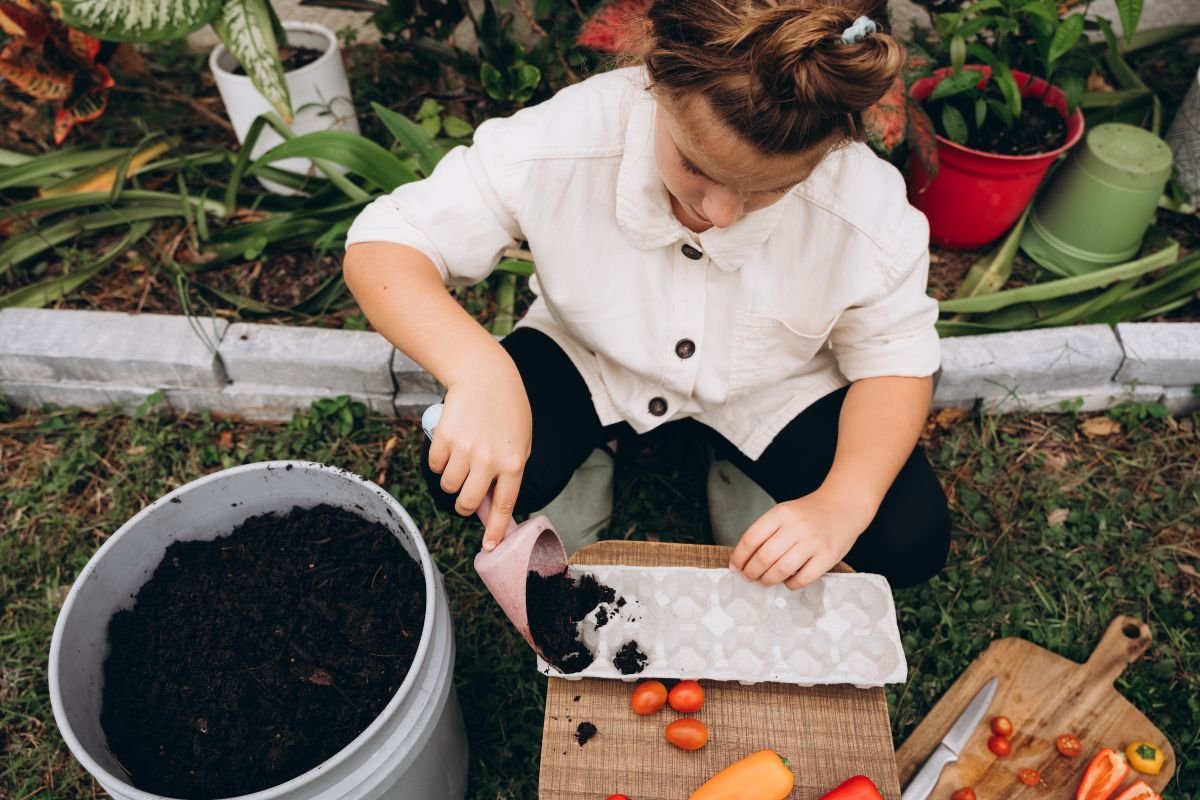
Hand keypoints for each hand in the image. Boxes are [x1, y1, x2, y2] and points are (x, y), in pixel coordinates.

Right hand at [427, 361, 530, 550]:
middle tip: (466, 496)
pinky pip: (436, 466)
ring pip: (449, 486)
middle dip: (465, 505)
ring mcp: (465, 449)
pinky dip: (440, 462)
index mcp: (514, 462)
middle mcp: (489, 459)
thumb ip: (509, 473)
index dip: (495, 530)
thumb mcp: (521, 441)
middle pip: (468, 502)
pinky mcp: (444, 438)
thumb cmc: (507, 410)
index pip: (504, 505)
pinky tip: (450, 446)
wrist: (484, 375)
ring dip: (452, 480)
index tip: (490, 547)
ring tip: (461, 461)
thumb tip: (492, 506)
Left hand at [728, 489, 872, 588]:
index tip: (735, 566)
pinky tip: (787, 581)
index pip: (752, 538)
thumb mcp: (785, 512)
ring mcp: (813, 542)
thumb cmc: (809, 513)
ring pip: (781, 569)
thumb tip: (744, 558)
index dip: (739, 556)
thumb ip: (766, 531)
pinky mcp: (828, 556)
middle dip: (751, 572)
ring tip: (764, 581)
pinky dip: (790, 584)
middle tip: (748, 577)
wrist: (843, 506)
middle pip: (764, 556)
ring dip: (767, 580)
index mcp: (781, 513)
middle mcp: (796, 526)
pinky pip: (803, 578)